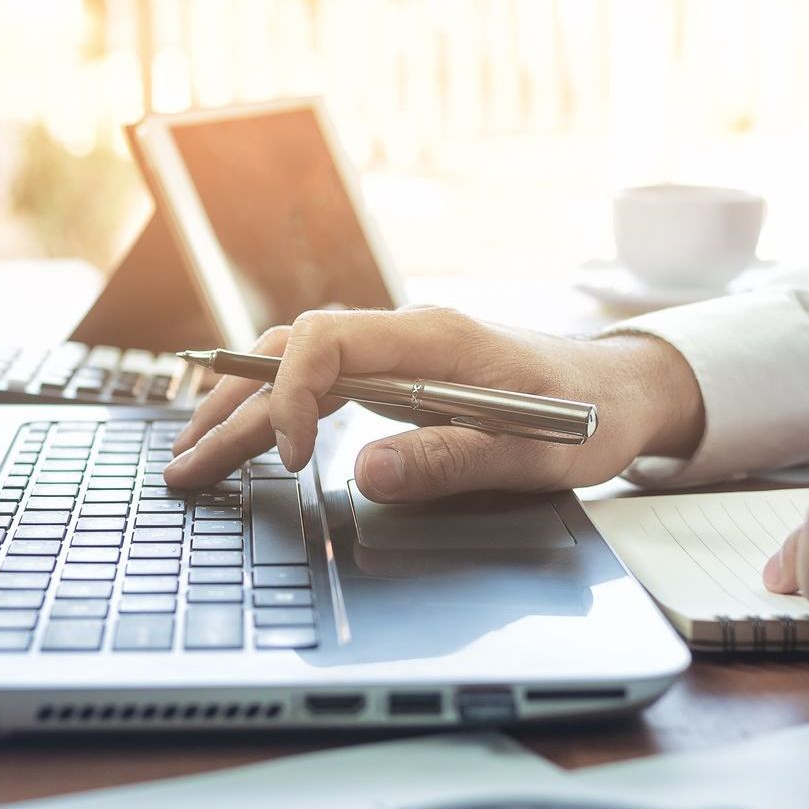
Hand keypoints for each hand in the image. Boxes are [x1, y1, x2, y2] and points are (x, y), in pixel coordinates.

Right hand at [162, 307, 704, 499]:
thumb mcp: (532, 451)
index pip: (325, 341)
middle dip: (232, 412)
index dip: (291, 396)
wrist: (622, 391)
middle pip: (290, 356)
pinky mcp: (395, 376)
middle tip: (186, 468)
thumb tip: (367, 472)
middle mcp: (403, 336)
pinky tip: (242, 438)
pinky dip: (272, 410)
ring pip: (293, 366)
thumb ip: (451, 460)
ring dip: (240, 410)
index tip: (293, 462)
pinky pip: (316, 382)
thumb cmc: (587, 418)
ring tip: (193, 456)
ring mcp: (395, 354)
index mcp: (432, 339)